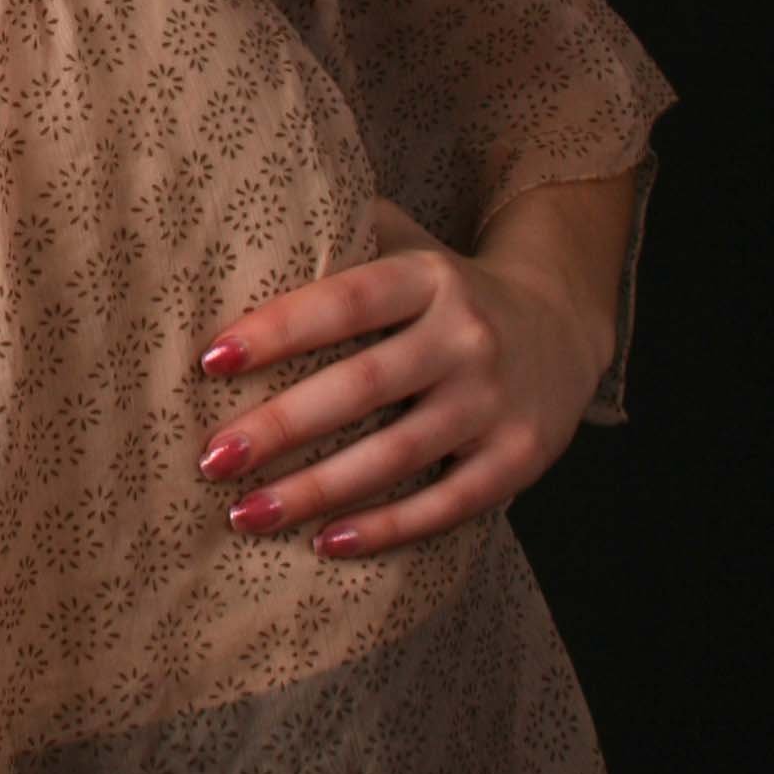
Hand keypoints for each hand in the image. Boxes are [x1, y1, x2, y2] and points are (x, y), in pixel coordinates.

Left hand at [193, 192, 614, 561]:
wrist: (562, 322)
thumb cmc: (446, 290)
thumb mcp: (408, 245)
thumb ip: (341, 234)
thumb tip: (240, 232)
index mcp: (429, 277)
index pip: (345, 302)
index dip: (278, 330)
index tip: (211, 360)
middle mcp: (467, 336)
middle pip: (362, 386)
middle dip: (281, 427)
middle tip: (212, 459)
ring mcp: (495, 400)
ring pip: (397, 455)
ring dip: (317, 491)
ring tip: (247, 514)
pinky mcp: (518, 458)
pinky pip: (446, 502)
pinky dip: (386, 528)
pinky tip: (326, 542)